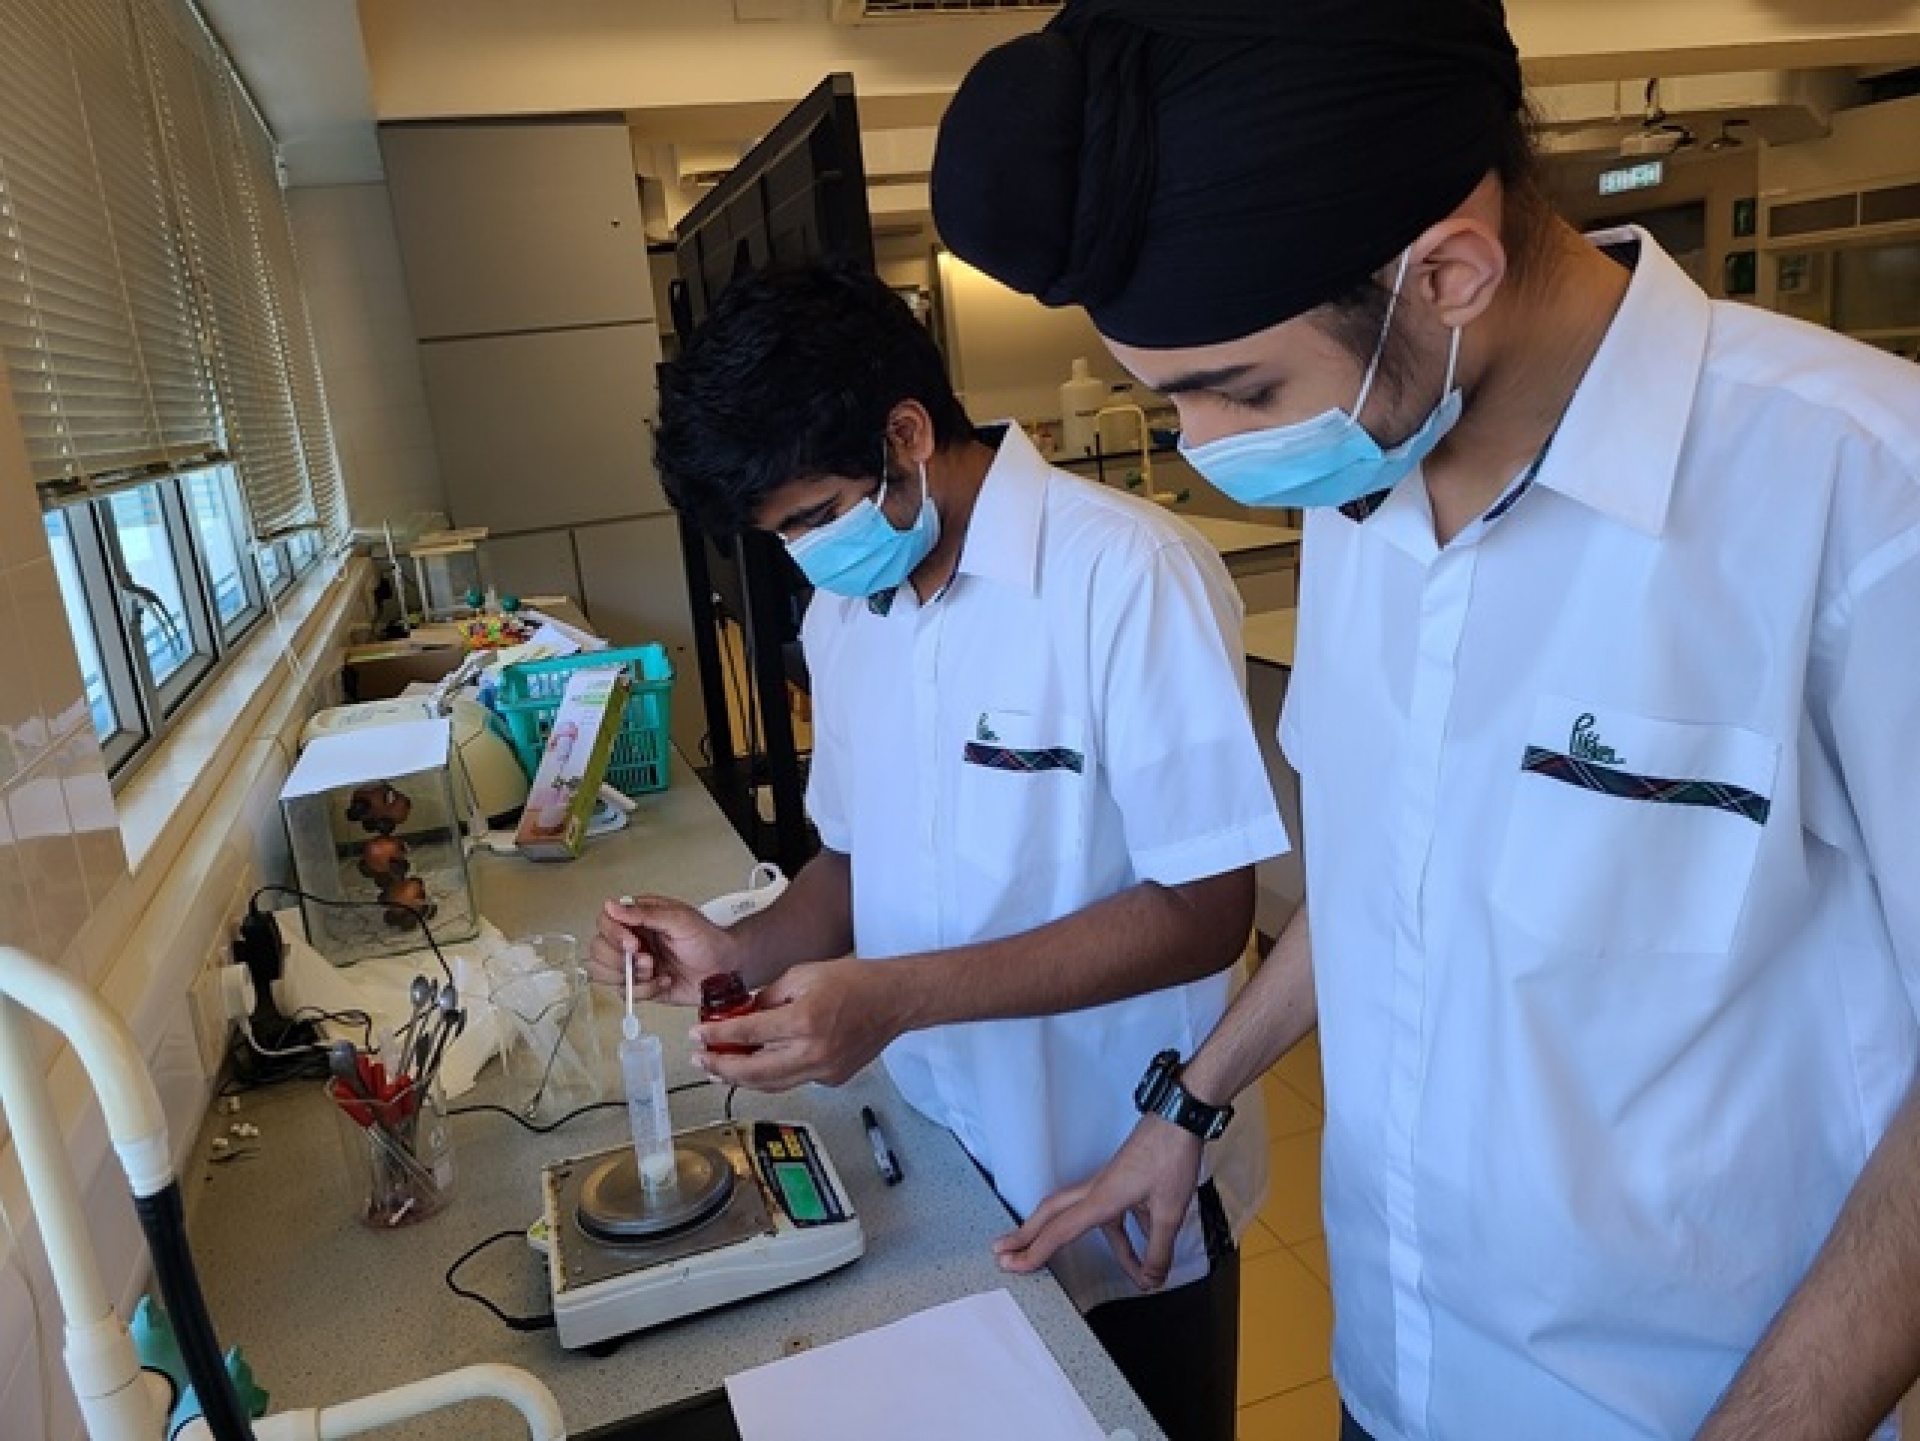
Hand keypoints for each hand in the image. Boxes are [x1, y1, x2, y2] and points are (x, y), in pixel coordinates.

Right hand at [588, 895, 742, 1006]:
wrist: (726, 969)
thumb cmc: (707, 939)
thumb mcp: (679, 919)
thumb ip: (644, 913)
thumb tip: (612, 906)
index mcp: (638, 918)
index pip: (605, 922)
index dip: (613, 934)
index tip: (633, 943)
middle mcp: (630, 940)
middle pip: (597, 949)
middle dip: (620, 959)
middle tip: (647, 960)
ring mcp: (633, 964)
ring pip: (603, 973)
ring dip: (631, 976)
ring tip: (655, 971)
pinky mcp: (640, 986)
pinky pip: (625, 993)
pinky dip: (646, 990)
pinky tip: (664, 981)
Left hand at [690, 958, 905, 1090]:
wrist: (894, 1000)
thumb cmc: (855, 981)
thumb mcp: (803, 975)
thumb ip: (768, 998)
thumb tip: (743, 1015)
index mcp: (804, 1021)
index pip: (748, 1033)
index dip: (717, 1037)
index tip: (697, 1037)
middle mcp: (813, 1052)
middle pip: (754, 1072)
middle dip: (720, 1067)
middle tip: (700, 1060)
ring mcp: (824, 1070)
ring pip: (771, 1085)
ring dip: (741, 1078)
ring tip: (719, 1069)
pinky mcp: (832, 1078)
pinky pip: (793, 1081)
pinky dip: (771, 1076)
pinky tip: (758, 1067)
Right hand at [993, 1115, 1203, 1290]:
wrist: (1178, 1120)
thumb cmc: (1169, 1156)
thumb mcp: (1169, 1211)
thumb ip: (1158, 1251)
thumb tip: (1152, 1279)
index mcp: (1101, 1198)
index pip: (1059, 1230)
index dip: (1035, 1252)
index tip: (1014, 1265)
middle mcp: (1097, 1190)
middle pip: (1050, 1214)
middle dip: (1026, 1235)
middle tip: (1005, 1251)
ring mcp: (1107, 1185)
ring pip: (1081, 1217)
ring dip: (1095, 1248)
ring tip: (1127, 1271)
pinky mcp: (1120, 1183)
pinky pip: (1111, 1216)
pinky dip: (1125, 1238)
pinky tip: (1146, 1252)